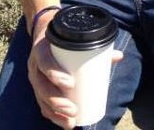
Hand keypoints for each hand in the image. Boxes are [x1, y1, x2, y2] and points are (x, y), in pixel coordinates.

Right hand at [28, 13, 122, 128]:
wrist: (43, 33)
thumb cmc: (62, 38)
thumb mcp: (72, 38)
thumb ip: (94, 47)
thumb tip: (119, 56)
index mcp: (42, 48)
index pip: (44, 61)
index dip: (55, 74)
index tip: (71, 84)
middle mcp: (35, 64)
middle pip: (42, 86)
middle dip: (57, 101)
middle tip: (74, 109)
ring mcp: (35, 77)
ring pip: (41, 98)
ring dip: (56, 112)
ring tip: (72, 120)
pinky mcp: (37, 88)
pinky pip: (41, 104)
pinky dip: (52, 116)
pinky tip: (64, 123)